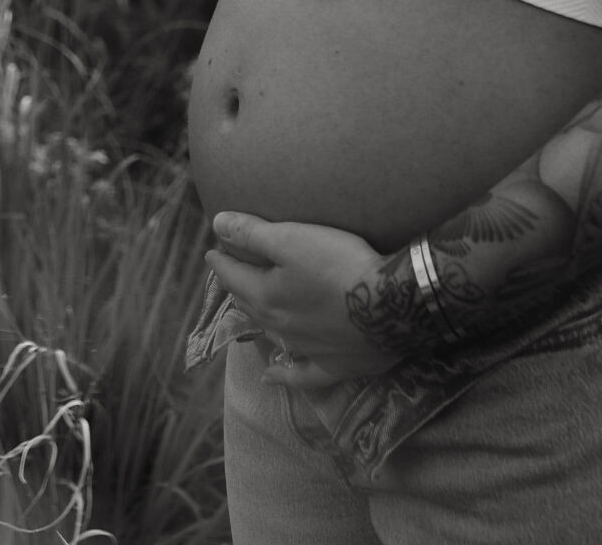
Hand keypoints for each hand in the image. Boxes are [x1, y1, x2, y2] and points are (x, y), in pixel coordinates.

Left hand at [207, 212, 402, 384]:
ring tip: (251, 307)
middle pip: (250, 304)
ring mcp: (305, 350)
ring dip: (257, 319)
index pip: (234, 276)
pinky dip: (283, 375)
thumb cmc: (339, 265)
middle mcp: (279, 327)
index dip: (222, 261)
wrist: (389, 306)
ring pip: (271, 334)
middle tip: (232, 273)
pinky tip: (272, 376)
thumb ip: (253, 233)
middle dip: (238, 286)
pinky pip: (299, 375)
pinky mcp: (333, 366)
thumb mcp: (293, 239)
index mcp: (266, 296)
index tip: (213, 252)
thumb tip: (217, 224)